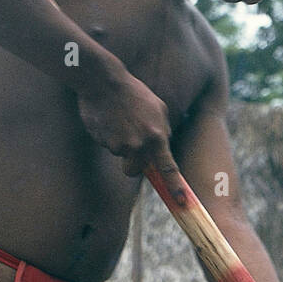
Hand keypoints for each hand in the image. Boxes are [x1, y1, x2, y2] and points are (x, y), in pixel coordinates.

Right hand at [75, 62, 178, 179]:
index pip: (168, 168)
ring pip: (119, 156)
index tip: (181, 201)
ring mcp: (118, 144)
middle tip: (130, 146)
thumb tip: (164, 148)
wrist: (102, 80)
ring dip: (119, 145)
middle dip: (132, 163)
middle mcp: (138, 144)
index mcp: (156, 136)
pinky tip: (107, 118)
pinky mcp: (101, 140)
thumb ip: (163, 131)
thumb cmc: (133, 93)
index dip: (175, 187)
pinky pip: (106, 145)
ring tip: (118, 122)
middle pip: (134, 171)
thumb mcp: (158, 108)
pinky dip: (107, 135)